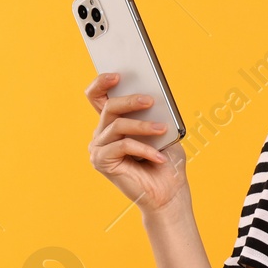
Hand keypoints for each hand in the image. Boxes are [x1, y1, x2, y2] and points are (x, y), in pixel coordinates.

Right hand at [85, 73, 189, 213]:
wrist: (169, 193)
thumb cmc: (167, 161)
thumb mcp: (164, 132)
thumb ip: (153, 115)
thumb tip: (149, 97)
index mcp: (113, 123)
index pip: (98, 97)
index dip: (102, 83)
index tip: (117, 74)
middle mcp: (102, 133)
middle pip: (109, 107)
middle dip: (129, 100)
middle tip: (149, 100)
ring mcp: (99, 148)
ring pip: (117, 126)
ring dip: (143, 126)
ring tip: (163, 129)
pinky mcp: (101, 162)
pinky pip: (122, 146)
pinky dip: (143, 149)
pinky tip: (158, 157)